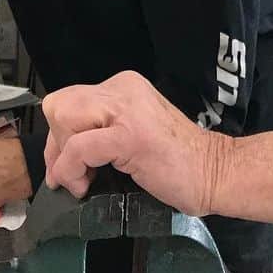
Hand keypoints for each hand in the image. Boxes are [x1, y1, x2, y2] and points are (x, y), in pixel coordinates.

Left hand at [43, 71, 226, 216]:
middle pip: (59, 105)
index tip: (69, 164)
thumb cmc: (177, 163)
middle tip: (74, 174)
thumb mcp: (131, 132)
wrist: (216, 172)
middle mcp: (123, 89)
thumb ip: (100, 131)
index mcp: (123, 86)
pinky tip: (85, 185)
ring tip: (84, 180)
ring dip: (63, 157)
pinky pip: (78, 146)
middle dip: (57, 145)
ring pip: (64, 118)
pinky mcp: (129, 135)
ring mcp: (127, 110)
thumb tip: (59, 154)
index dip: (59, 135)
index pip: (68, 99)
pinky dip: (71, 169)